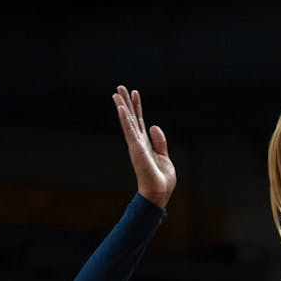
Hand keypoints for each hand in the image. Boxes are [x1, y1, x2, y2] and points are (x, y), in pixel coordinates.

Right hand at [113, 85, 174, 208]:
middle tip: (120, 87)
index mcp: (145, 144)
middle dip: (126, 102)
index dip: (138, 107)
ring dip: (122, 106)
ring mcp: (136, 145)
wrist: (159, 192)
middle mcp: (138, 142)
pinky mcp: (136, 149)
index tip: (135, 93)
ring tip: (117, 92)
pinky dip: (125, 120)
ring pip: (128, 122)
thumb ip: (160, 142)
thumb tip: (154, 125)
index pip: (140, 121)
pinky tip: (121, 108)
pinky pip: (129, 131)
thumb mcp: (164, 157)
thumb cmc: (161, 179)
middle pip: (131, 118)